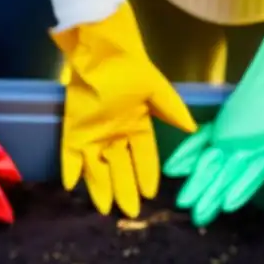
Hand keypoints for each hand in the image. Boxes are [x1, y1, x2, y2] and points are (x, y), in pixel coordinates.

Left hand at [52, 3, 195, 217]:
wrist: (101, 51)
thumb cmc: (130, 68)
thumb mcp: (157, 90)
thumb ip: (172, 111)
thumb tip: (193, 130)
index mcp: (137, 125)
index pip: (145, 156)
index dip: (148, 175)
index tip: (152, 194)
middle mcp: (116, 134)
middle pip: (121, 168)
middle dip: (125, 189)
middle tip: (130, 212)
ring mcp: (93, 133)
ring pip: (98, 167)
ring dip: (101, 187)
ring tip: (106, 210)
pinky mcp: (74, 129)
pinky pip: (71, 154)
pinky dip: (71, 169)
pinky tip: (71, 186)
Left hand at [165, 33, 263, 226]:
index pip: (250, 179)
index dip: (239, 191)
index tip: (226, 206)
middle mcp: (244, 156)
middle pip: (225, 178)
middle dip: (211, 197)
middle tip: (197, 217)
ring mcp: (228, 142)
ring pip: (209, 164)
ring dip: (197, 181)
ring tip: (184, 201)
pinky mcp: (218, 128)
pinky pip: (199, 141)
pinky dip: (187, 153)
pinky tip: (173, 169)